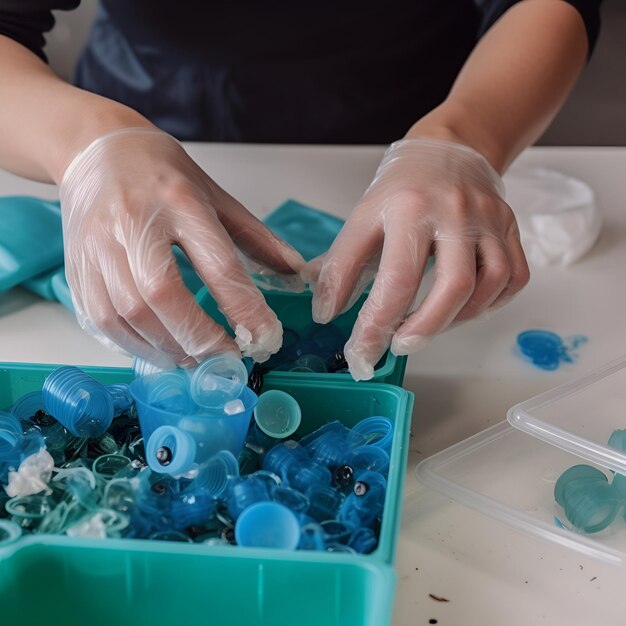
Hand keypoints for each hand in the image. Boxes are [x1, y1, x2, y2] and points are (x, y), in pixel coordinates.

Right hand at [60, 127, 304, 365]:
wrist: (95, 150)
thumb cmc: (161, 173)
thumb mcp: (216, 195)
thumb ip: (257, 237)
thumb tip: (294, 272)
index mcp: (180, 201)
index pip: (217, 264)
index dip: (243, 309)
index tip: (264, 338)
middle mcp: (134, 221)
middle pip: (163, 294)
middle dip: (199, 338)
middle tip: (225, 358)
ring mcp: (99, 244)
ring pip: (128, 313)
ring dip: (167, 347)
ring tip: (195, 357)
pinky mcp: (77, 264)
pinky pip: (101, 319)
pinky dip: (133, 344)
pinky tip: (159, 347)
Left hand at [305, 137, 528, 379]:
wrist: (448, 151)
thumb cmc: (402, 189)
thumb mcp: (362, 218)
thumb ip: (340, 265)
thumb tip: (325, 312)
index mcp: (409, 207)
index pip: (396, 279)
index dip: (376, 325)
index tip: (362, 354)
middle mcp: (454, 211)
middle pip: (452, 287)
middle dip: (424, 329)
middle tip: (399, 345)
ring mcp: (489, 219)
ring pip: (489, 285)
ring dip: (456, 318)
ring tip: (427, 325)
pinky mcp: (510, 227)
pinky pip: (513, 278)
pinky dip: (490, 303)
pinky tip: (462, 307)